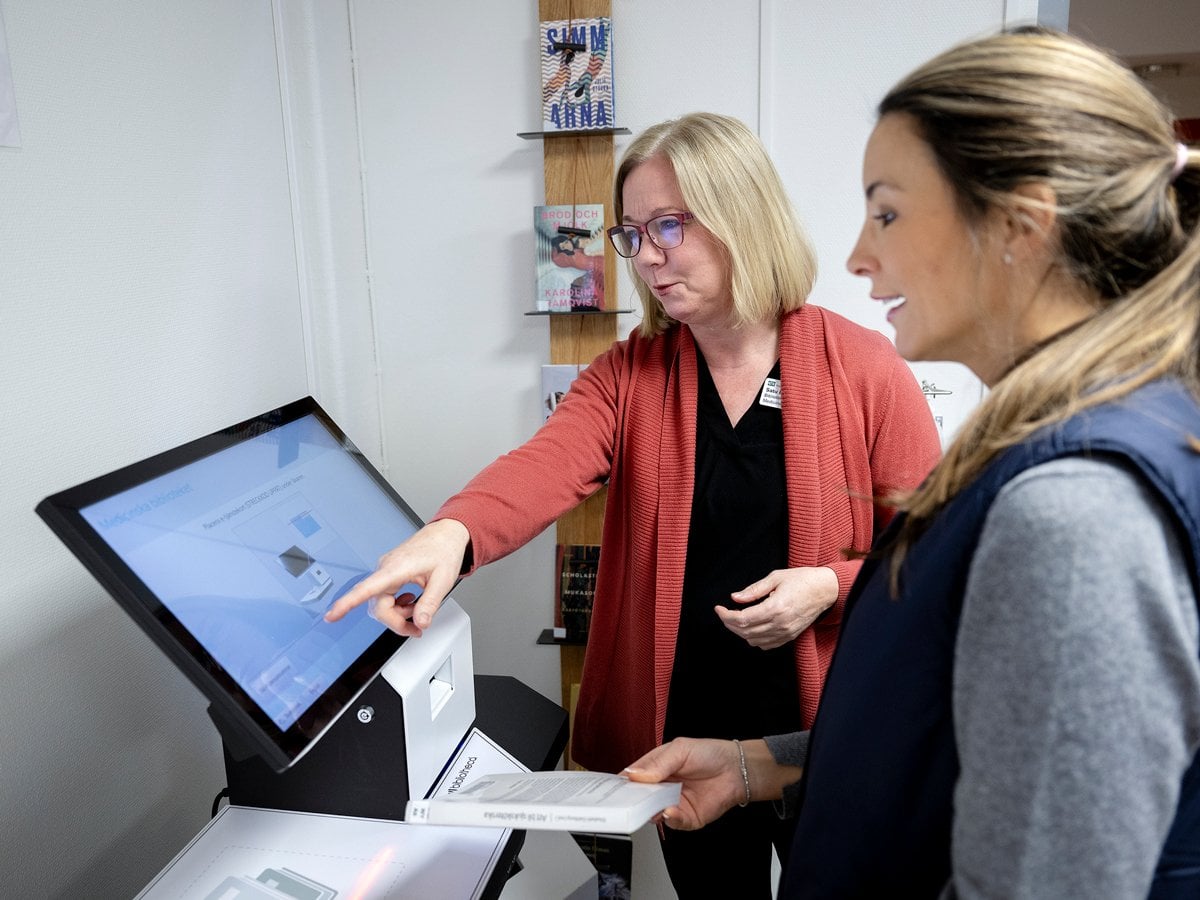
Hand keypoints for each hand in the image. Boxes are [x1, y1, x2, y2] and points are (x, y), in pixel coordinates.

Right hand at [324, 518, 469, 635]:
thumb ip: (430, 604)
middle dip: (396, 621)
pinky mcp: (389, 572)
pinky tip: (411, 600)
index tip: (331, 615)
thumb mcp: (443, 580)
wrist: (446, 534)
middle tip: (416, 628)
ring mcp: (386, 570)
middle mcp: (386, 568)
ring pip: (381, 603)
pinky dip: (397, 604)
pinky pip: (385, 595)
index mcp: (395, 568)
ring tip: (418, 609)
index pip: (366, 589)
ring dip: (398, 613)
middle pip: (377, 606)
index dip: (346, 604)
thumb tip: (420, 622)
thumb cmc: (444, 550)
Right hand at [622, 738, 745, 830]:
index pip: (633, 777)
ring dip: (650, 811)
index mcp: (656, 768)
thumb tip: (635, 774)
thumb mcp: (680, 749)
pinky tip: (669, 810)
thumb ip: (658, 763)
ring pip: (654, 813)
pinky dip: (670, 819)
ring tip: (651, 806)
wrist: (736, 769)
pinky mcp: (686, 818)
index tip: (614, 788)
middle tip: (628, 800)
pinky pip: (674, 822)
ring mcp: (673, 803)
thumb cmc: (709, 754)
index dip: (623, 783)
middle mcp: (662, 788)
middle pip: (640, 798)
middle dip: (633, 800)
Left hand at [715, 566, 838, 649]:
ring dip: (740, 632)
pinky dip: (754, 639)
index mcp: (776, 607)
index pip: (743, 619)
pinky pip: (766, 644)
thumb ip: (753, 590)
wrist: (824, 589)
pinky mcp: (790, 636)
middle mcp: (780, 623)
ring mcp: (786, 632)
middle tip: (724, 613)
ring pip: (754, 640)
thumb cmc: (801, 580)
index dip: (726, 616)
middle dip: (730, 623)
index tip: (719, 608)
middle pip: (746, 632)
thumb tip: (735, 597)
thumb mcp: (775, 577)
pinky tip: (751, 627)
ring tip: (736, 618)